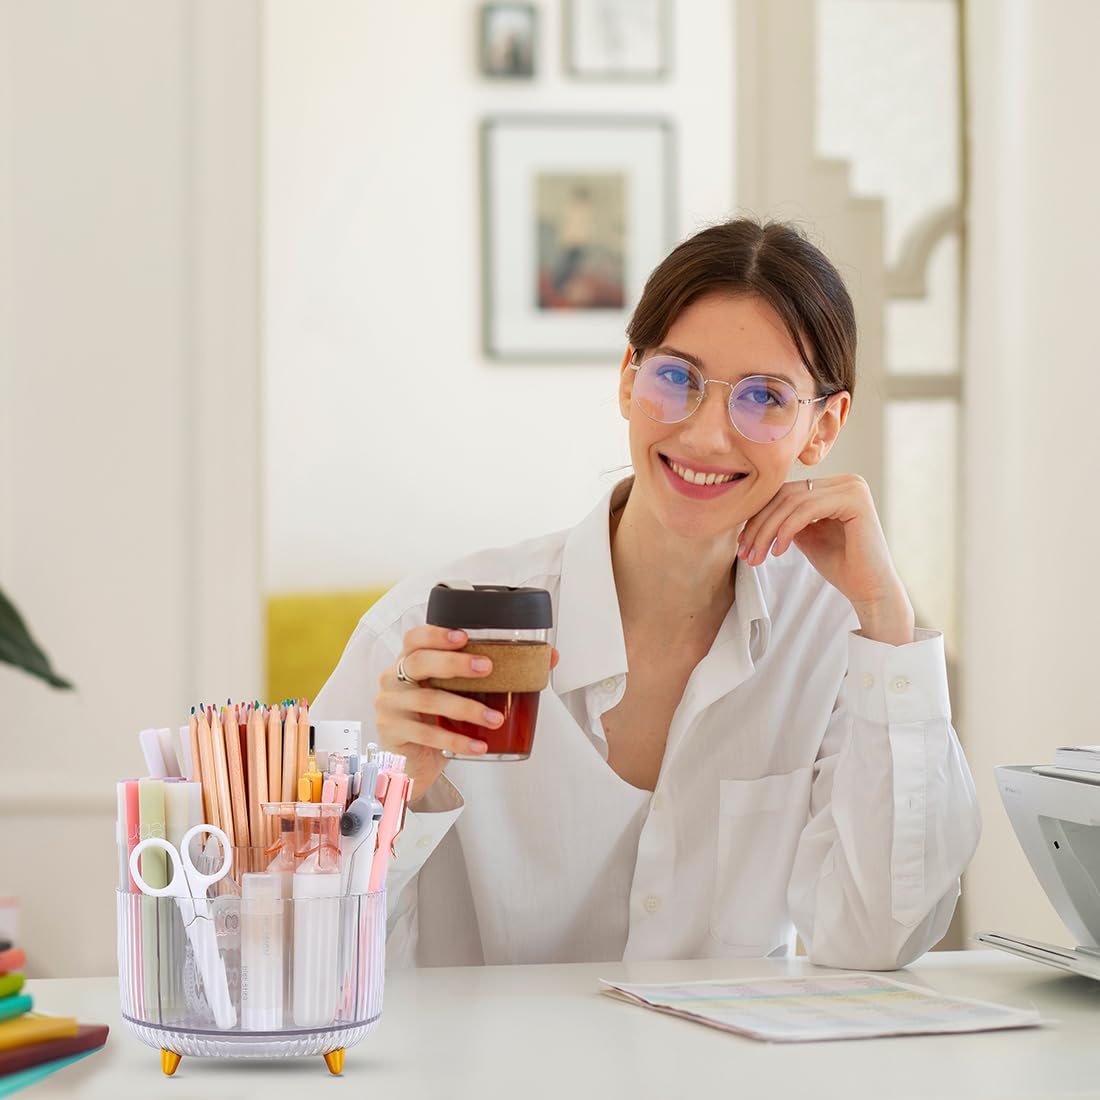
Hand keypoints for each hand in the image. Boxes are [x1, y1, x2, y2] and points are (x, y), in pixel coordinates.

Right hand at [375, 626, 559, 802]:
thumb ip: (495, 675)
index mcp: (409, 663)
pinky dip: (456, 740)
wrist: (413, 763)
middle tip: (487, 668)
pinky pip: (426, 735)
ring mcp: (390, 707)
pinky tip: (478, 745)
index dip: (436, 634)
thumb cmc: (438, 720)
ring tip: (495, 718)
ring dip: (465, 708)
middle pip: (418, 662)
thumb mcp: (461, 694)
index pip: (414, 638)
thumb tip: (548, 658)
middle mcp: (394, 680)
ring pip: (426, 700)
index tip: (465, 635)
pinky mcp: (393, 734)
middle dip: (454, 663)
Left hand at [736, 475, 914, 644]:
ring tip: (757, 557)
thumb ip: (786, 518)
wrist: (870, 590)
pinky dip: (786, 530)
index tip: (743, 544)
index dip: (759, 516)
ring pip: (792, 502)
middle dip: (759, 525)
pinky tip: (778, 551)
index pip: (785, 493)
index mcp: (834, 486)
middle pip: (786, 494)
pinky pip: (807, 509)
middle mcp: (845, 481)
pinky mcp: (855, 500)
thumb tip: (752, 511)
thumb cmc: (840, 565)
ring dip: (767, 531)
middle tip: (745, 553)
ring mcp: (852, 487)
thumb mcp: (805, 536)